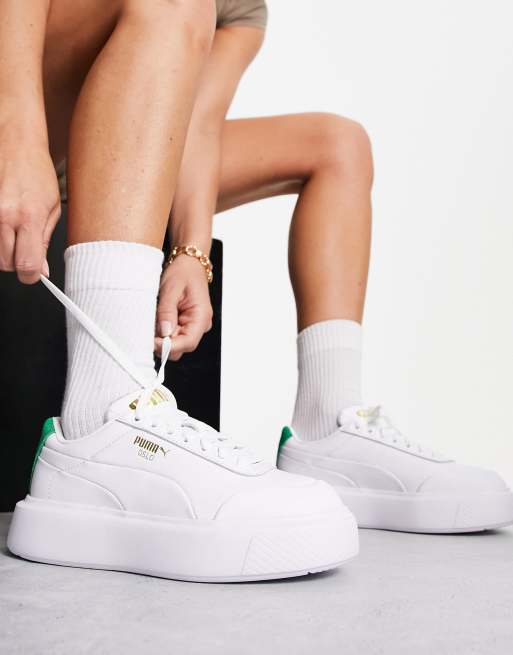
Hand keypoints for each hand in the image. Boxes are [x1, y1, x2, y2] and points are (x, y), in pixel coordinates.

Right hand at [0, 139, 60, 282]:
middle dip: (17, 263)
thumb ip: (44, 241)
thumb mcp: (51, 207)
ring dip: (5, 252)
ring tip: (14, 233)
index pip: (27, 265)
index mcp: (28, 216)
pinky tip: (5, 225)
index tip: (35, 273)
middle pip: (6, 264)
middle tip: (25, 248)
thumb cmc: (36, 170)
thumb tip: (41, 269)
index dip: (32, 275)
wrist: (14, 142)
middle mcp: (3, 215)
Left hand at [155, 254, 212, 360]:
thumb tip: (164, 333)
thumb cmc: (182, 273)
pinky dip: (162, 332)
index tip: (152, 341)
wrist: (187, 264)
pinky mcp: (185, 325)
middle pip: (182, 348)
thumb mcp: (171, 289)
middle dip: (164, 344)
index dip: (169, 346)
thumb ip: (167, 312)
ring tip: (153, 320)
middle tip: (148, 331)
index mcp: (201, 316)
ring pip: (176, 344)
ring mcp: (193, 326)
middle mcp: (200, 324)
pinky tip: (156, 320)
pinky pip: (174, 336)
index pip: (188, 342)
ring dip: (162, 338)